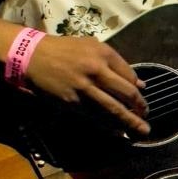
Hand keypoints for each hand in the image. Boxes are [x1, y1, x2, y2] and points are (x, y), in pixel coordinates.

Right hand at [24, 34, 149, 135]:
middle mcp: (96, 70)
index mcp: (103, 53)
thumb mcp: (91, 47)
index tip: (140, 98)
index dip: (137, 89)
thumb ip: (116, 63)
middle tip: (146, 116)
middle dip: (140, 107)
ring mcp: (84, 87)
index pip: (130, 75)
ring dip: (130, 122)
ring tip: (142, 131)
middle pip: (126, 93)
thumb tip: (139, 84)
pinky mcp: (72, 101)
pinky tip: (118, 131)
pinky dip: (109, 125)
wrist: (31, 56)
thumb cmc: (64, 50)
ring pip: (113, 108)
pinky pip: (95, 116)